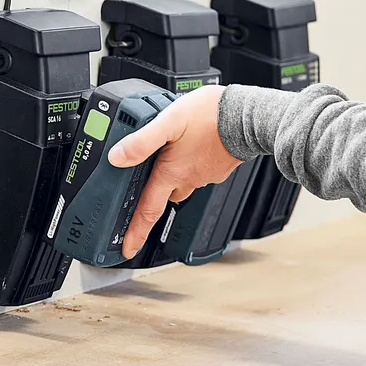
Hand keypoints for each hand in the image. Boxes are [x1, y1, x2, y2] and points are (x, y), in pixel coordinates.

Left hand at [107, 84, 241, 257]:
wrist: (249, 117)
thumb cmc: (211, 118)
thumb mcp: (169, 121)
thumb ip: (142, 140)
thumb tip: (116, 157)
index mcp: (172, 173)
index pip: (148, 211)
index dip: (136, 232)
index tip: (128, 249)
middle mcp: (189, 179)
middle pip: (165, 196)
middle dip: (154, 197)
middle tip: (144, 192)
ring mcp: (206, 174)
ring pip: (183, 182)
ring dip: (173, 176)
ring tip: (168, 159)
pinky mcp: (219, 166)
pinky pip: (199, 171)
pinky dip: (191, 165)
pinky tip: (191, 148)